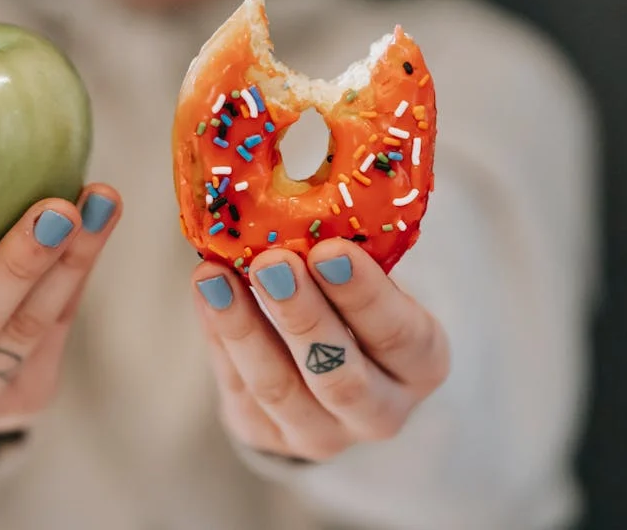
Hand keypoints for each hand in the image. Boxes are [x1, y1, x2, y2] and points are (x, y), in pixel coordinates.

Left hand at [193, 239, 449, 461]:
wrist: (326, 370)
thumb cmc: (353, 304)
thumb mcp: (368, 280)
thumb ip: (345, 253)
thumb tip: (296, 189)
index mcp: (421, 364)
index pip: (400, 335)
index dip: (365, 295)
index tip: (330, 250)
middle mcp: (380, 411)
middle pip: (340, 375)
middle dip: (302, 316)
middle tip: (272, 262)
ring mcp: (321, 434)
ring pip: (279, 388)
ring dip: (243, 328)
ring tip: (214, 275)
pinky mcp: (266, 437)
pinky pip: (237, 387)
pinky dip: (218, 335)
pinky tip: (206, 291)